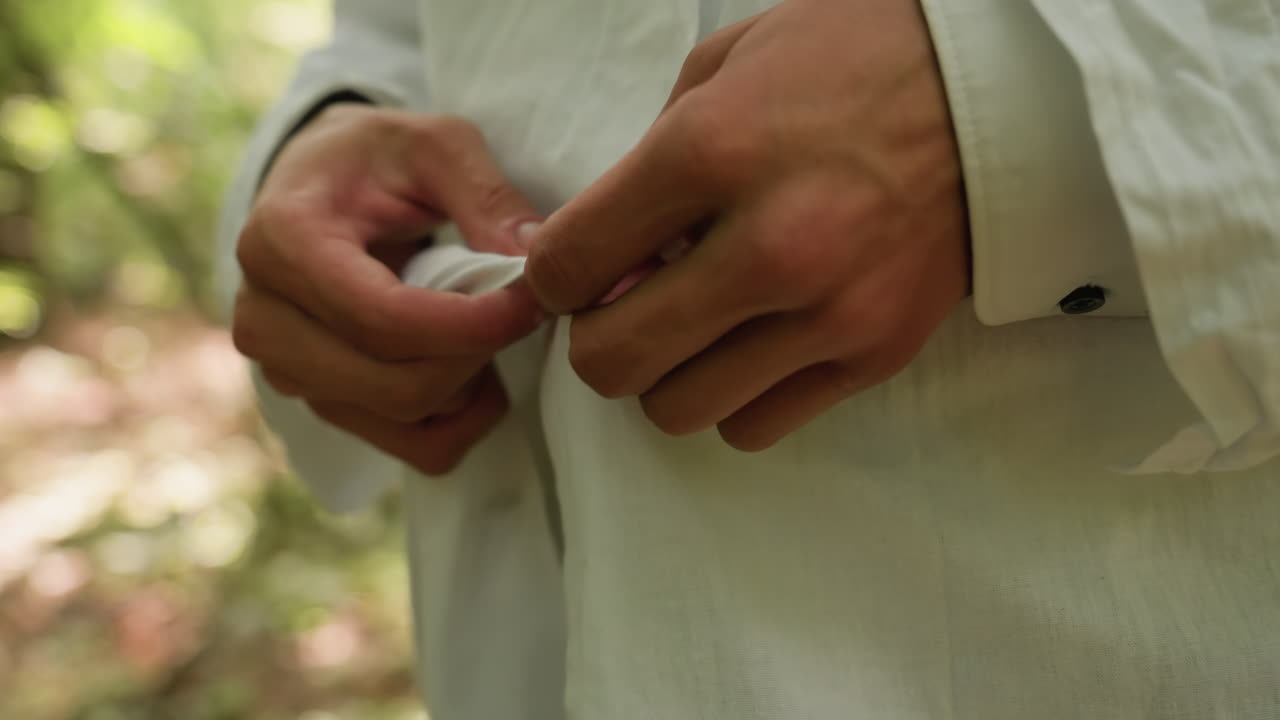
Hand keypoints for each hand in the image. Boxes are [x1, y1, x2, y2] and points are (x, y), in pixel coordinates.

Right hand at [233, 104, 543, 473]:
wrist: (320, 186)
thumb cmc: (376, 159)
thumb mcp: (436, 143)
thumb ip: (486, 192)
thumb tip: (531, 257)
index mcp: (281, 241)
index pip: (382, 319)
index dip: (470, 325)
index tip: (532, 300)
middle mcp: (266, 319)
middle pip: (396, 385)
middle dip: (477, 354)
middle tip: (521, 307)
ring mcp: (287, 372)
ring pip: (409, 420)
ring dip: (471, 382)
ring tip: (486, 322)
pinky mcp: (323, 406)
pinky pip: (418, 449)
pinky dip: (464, 419)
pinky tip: (473, 364)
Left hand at [525, 0, 968, 450]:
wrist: (1000, 94)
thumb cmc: (850, 62)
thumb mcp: (723, 68)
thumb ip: (643, 163)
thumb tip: (595, 253)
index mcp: (714, 152)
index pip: (570, 264)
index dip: (551, 277)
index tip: (574, 270)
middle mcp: (771, 245)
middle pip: (613, 362)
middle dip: (597, 340)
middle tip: (624, 307)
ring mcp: (830, 312)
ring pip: (680, 410)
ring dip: (666, 375)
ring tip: (692, 326)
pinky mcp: (876, 354)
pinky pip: (757, 425)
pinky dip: (735, 396)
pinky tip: (750, 344)